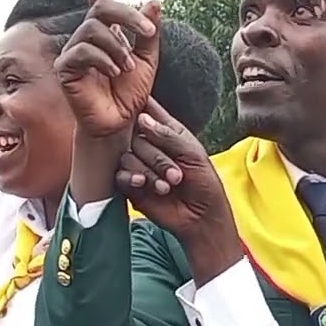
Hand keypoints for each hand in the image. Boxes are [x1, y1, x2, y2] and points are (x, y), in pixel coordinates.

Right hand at [54, 0, 161, 136]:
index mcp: (107, 31)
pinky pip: (85, 50)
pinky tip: (115, 73)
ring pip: (95, 29)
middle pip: (103, 7)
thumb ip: (150, 33)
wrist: (120, 124)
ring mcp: (74, 50)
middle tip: (149, 33)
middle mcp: (87, 36)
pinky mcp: (66, 67)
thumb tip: (154, 0)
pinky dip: (106, 59)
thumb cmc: (131, 94)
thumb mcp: (149, 61)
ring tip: (129, 67)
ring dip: (120, 45)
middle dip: (128, 16)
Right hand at [115, 99, 232, 242]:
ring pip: (128, 156)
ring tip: (168, 186)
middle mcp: (150, 145)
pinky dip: (133, 178)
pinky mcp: (131, 185)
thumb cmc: (204, 183)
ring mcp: (139, 164)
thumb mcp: (193, 154)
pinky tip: (144, 184)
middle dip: (156, 157)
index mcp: (167, 131)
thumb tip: (142, 118)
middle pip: (135, 136)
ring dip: (149, 171)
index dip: (141, 108)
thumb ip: (168, 135)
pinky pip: (121, 175)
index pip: (147, 110)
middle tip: (176, 175)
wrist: (201, 217)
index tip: (140, 112)